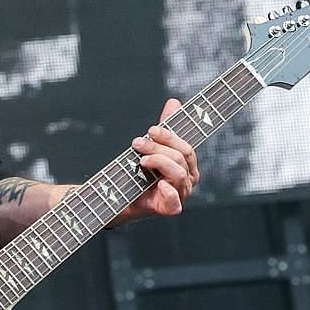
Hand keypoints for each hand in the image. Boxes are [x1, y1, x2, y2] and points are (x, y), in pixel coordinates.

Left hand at [112, 98, 198, 224]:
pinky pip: (176, 202)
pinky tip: (160, 185)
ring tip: (141, 160)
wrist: (122, 199)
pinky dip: (169, 192)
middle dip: (158, 147)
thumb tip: (174, 102)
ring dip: (158, 161)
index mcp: (187, 164)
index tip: (151, 129)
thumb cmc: (141, 174)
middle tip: (138, 143)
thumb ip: (165, 128)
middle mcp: (188, 179)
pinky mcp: (170, 208)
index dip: (170, 136)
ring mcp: (181, 194)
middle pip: (181, 157)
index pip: (185, 146)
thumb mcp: (152, 148)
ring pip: (178, 173)